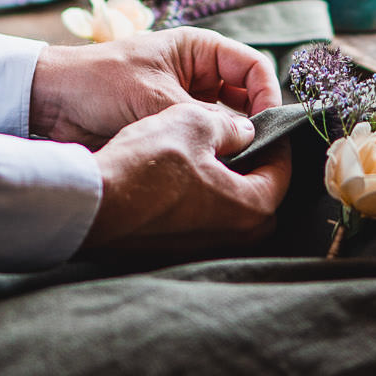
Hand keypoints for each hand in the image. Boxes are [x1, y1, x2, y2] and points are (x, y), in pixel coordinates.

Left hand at [30, 28, 281, 146]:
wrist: (50, 104)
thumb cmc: (100, 84)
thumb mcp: (156, 99)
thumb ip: (204, 119)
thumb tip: (248, 138)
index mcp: (199, 50)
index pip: (253, 68)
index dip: (266, 95)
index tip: (268, 127)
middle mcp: (198, 74)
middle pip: (245, 98)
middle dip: (253, 124)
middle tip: (256, 155)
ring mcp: (185, 102)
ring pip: (227, 124)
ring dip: (232, 142)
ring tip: (236, 166)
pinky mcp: (170, 127)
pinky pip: (203, 140)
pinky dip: (211, 154)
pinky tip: (215, 171)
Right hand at [81, 102, 291, 254]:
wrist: (94, 205)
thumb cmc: (146, 165)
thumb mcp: (193, 123)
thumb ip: (230, 126)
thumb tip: (244, 132)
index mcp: (252, 207)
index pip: (281, 171)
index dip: (272, 141)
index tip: (262, 125)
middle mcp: (238, 237)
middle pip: (259, 194)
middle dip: (252, 165)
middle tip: (236, 139)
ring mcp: (207, 249)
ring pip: (230, 209)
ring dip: (224, 183)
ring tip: (204, 155)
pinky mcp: (180, 252)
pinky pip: (204, 222)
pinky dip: (200, 200)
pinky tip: (180, 178)